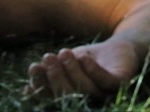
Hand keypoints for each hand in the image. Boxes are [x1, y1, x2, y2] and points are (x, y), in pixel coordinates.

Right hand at [26, 41, 140, 99]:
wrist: (118, 47)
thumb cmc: (86, 60)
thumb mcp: (65, 64)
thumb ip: (50, 72)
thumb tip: (29, 80)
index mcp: (74, 99)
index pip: (54, 97)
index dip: (42, 88)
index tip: (33, 70)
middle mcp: (90, 101)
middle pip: (70, 96)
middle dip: (55, 77)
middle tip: (47, 57)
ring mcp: (106, 93)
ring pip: (86, 89)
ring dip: (72, 71)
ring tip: (64, 52)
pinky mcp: (121, 83)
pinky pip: (106, 80)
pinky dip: (92, 70)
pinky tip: (83, 57)